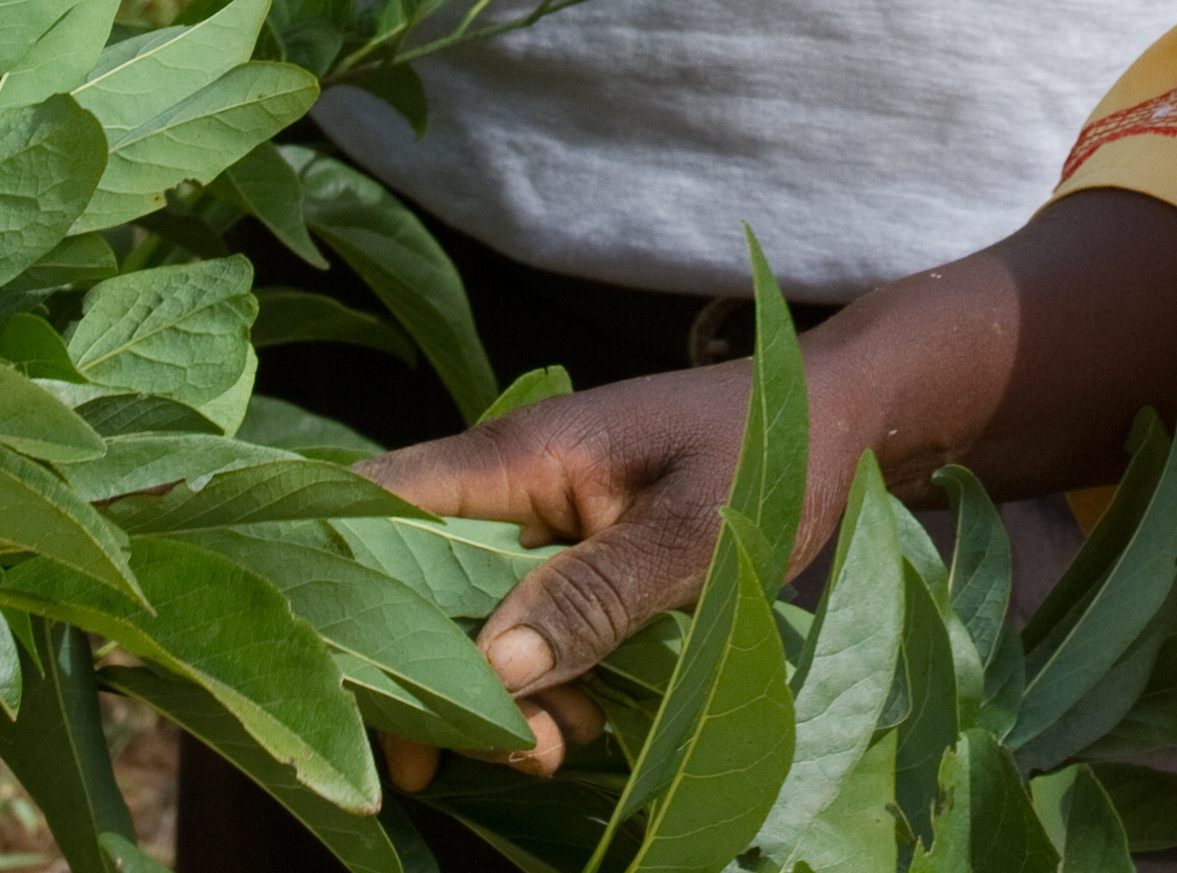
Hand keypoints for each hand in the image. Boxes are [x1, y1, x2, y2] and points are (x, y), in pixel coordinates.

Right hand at [357, 196, 1176, 785]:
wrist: (850, 418)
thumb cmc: (776, 452)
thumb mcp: (698, 532)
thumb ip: (597, 592)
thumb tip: (494, 669)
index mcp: (514, 457)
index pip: (367, 506)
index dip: (327, 585)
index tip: (343, 686)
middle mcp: (505, 485)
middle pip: (401, 584)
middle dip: (427, 680)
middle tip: (488, 758)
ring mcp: (537, 521)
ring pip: (463, 620)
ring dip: (492, 697)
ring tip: (554, 751)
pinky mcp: (573, 556)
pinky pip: (520, 629)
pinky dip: (539, 684)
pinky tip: (585, 723)